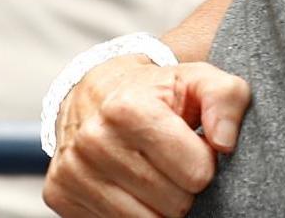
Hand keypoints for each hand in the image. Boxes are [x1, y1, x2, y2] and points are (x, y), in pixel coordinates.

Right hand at [44, 55, 251, 217]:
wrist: (95, 91)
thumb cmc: (155, 91)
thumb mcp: (197, 79)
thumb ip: (225, 100)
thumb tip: (225, 143)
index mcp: (128, 108)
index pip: (197, 173)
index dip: (204, 162)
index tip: (192, 145)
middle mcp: (93, 140)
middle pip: (175, 204)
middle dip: (183, 187)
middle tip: (172, 162)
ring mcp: (72, 170)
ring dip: (160, 205)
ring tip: (153, 173)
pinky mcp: (59, 193)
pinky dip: (132, 213)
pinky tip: (128, 185)